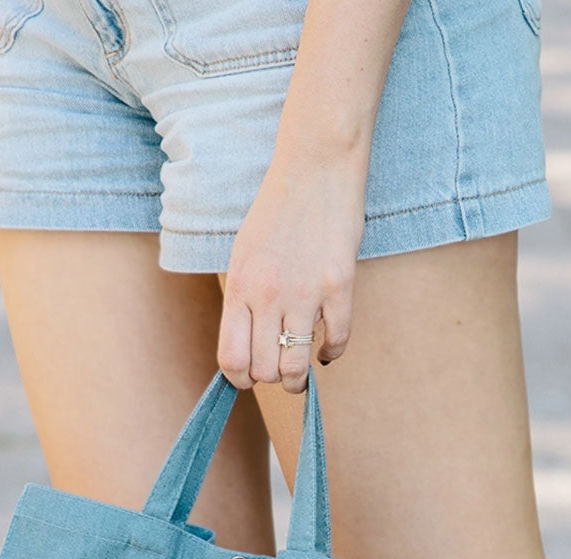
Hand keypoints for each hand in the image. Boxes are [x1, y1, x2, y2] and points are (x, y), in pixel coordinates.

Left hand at [217, 144, 367, 395]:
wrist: (316, 168)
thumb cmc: (278, 211)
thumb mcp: (244, 254)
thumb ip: (244, 300)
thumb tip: (247, 346)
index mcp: (239, 286)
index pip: (230, 359)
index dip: (239, 379)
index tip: (250, 378)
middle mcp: (268, 295)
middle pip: (263, 371)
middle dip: (270, 379)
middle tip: (278, 368)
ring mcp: (305, 293)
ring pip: (296, 368)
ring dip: (299, 379)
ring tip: (301, 372)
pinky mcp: (339, 287)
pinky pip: (336, 342)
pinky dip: (331, 353)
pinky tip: (326, 349)